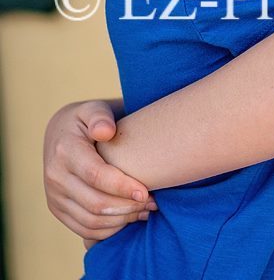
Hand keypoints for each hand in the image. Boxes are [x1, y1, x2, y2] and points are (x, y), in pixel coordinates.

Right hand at [44, 100, 155, 240]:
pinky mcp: (57, 209)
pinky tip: (129, 218)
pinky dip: (109, 229)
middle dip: (127, 207)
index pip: (95, 175)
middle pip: (95, 203)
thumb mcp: (93, 108)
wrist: (60, 133)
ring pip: (90, 221)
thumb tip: (106, 131)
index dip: (122, 186)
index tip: (146, 191)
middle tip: (153, 202)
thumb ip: (100, 116)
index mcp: (65, 150)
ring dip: (121, 220)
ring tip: (146, 210)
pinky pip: (84, 229)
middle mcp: (55, 176)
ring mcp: (54, 196)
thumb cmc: (86, 119)